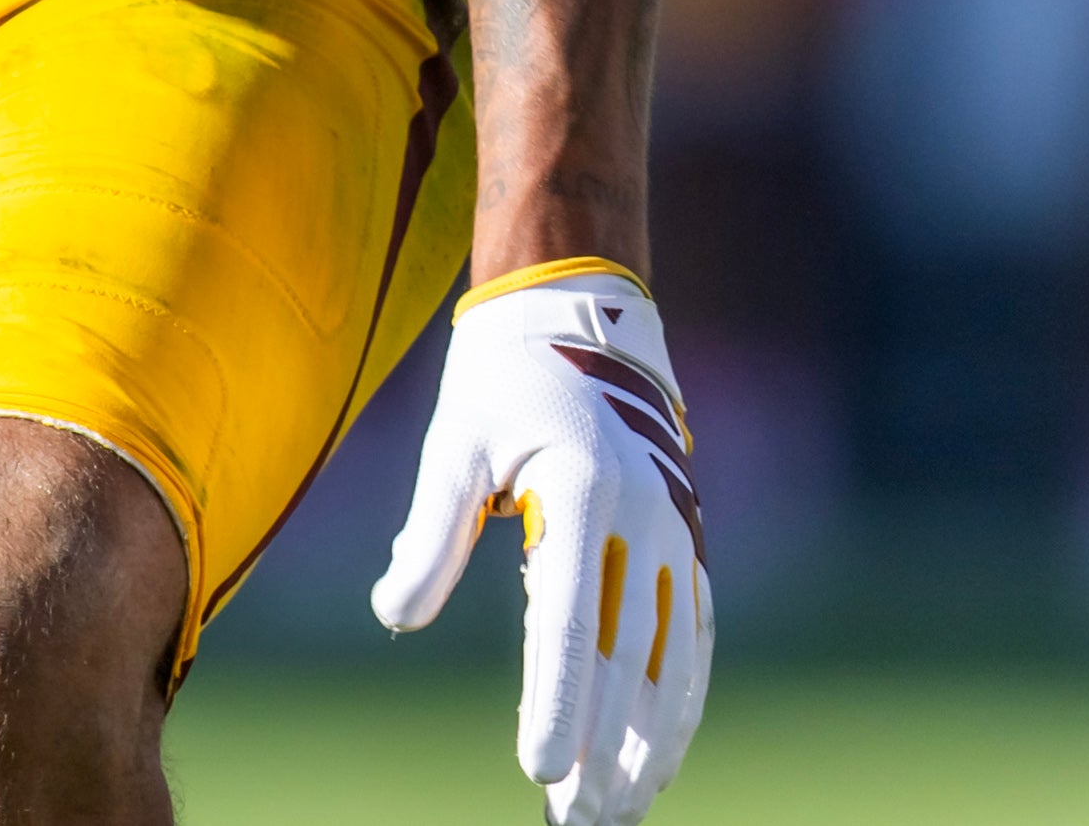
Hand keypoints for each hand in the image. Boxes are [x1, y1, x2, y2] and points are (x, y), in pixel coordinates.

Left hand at [373, 264, 711, 825]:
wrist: (581, 313)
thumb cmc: (501, 382)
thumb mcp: (453, 443)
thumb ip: (429, 531)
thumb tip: (396, 614)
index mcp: (577, 491)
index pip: (567, 621)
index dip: (558, 701)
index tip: (539, 770)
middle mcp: (640, 518)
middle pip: (626, 660)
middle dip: (603, 750)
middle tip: (574, 819)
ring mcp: (676, 532)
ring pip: (671, 661)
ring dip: (648, 742)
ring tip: (618, 807)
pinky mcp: (688, 543)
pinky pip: (692, 637)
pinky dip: (680, 702)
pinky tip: (656, 755)